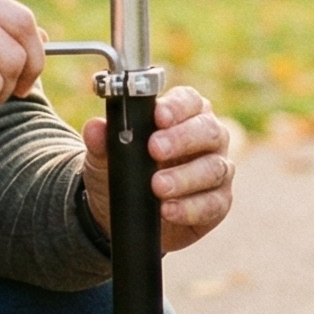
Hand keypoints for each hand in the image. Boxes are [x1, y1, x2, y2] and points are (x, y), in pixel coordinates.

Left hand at [80, 85, 233, 252]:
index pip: (189, 101)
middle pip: (208, 131)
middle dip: (182, 139)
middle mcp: (207, 138)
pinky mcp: (218, 201)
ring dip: (184, 178)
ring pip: (213, 168)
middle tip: (155, 149)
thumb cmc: (123, 170)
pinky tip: (169, 210)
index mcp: (184, 115)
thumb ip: (101, 141)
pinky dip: (190, 208)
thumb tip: (95, 128)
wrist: (122, 212)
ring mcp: (217, 170)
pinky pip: (213, 204)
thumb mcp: (105, 156)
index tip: (158, 116)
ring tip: (157, 186)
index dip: (177, 107)